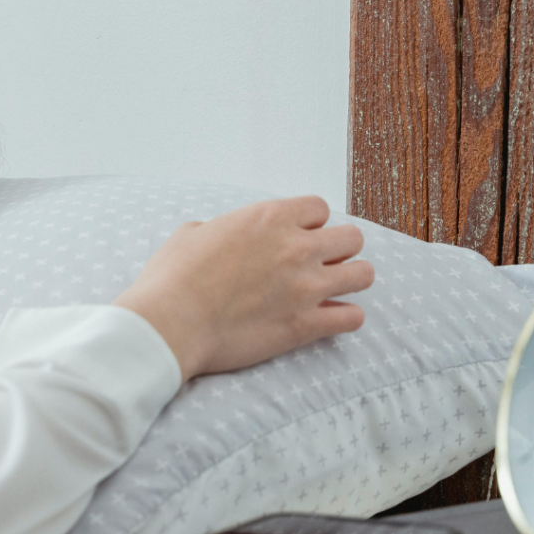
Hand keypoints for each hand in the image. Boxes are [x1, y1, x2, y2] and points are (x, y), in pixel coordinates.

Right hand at [113, 196, 373, 382]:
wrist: (170, 323)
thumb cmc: (172, 279)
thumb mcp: (189, 235)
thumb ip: (215, 229)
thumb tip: (215, 235)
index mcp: (269, 218)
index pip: (318, 208)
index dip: (309, 223)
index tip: (296, 238)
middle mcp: (296, 247)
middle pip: (351, 238)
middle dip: (338, 249)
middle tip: (318, 265)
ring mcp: (306, 287)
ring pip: (363, 274)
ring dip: (350, 280)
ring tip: (333, 291)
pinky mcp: (305, 325)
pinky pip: (353, 318)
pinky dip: (345, 318)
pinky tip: (327, 320)